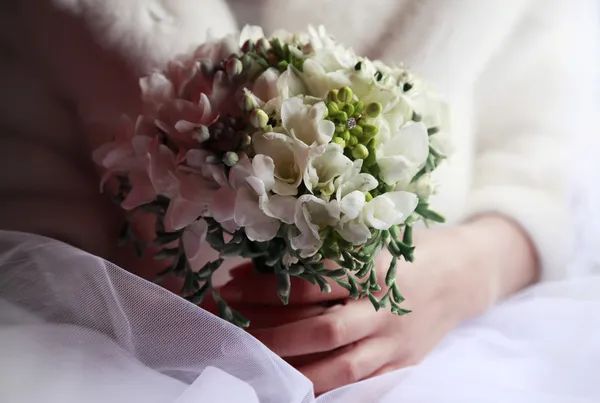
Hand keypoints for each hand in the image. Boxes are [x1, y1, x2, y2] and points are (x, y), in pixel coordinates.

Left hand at [216, 216, 537, 393]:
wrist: (464, 275)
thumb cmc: (409, 249)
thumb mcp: (373, 238)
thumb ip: (330, 253)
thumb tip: (269, 261)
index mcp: (372, 268)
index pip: (310, 281)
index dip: (266, 286)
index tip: (230, 284)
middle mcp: (382, 307)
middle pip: (319, 328)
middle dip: (268, 331)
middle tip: (228, 325)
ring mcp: (393, 340)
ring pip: (337, 364)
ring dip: (290, 364)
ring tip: (251, 357)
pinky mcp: (402, 363)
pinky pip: (358, 384)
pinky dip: (323, 386)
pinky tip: (290, 382)